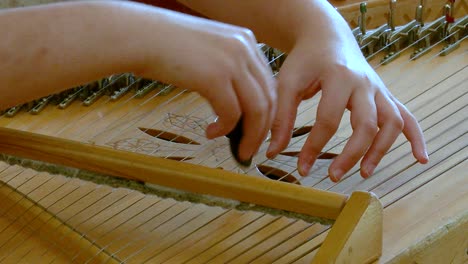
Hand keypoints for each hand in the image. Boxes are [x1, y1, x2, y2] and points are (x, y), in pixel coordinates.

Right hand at [136, 9, 276, 161]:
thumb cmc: (166, 47)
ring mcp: (232, 62)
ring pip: (257, 109)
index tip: (256, 131)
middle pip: (268, 98)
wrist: (139, 36)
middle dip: (262, 129)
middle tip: (250, 149)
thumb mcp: (208, 53)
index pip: (268, 84)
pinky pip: (232, 113)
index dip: (266, 112)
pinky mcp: (215, 77)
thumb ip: (227, 72)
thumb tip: (235, 109)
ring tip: (240, 151)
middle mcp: (245, 48)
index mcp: (245, 40)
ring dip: (250, 136)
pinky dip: (225, 129)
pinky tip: (210, 133)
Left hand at [266, 16, 427, 181]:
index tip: (302, 168)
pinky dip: (415, 137)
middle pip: (366, 125)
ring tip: (364, 173)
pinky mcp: (385, 95)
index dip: (313, 148)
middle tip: (333, 177)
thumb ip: (281, 117)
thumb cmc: (305, 60)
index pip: (328, 120)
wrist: (327, 38)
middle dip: (351, 155)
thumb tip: (272, 152)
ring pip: (391, 123)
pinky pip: (407, 116)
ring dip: (381, 151)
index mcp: (338, 77)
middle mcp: (364, 83)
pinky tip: (419, 158)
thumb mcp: (287, 83)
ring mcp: (379, 89)